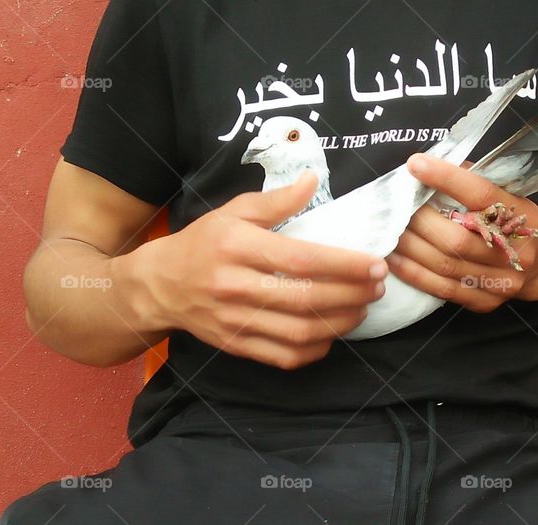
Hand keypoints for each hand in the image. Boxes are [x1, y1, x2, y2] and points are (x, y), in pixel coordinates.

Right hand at [128, 173, 387, 369]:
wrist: (158, 286)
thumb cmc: (204, 242)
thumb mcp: (234, 211)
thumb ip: (277, 200)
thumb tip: (313, 180)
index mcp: (237, 246)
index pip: (301, 260)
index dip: (344, 265)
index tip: (375, 264)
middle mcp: (234, 286)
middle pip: (305, 299)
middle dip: (352, 295)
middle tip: (378, 287)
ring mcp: (234, 320)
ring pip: (299, 332)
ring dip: (340, 324)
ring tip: (363, 308)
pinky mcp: (235, 345)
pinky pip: (283, 356)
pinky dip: (314, 350)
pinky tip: (332, 334)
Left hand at [387, 153, 537, 312]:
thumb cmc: (512, 222)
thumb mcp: (507, 196)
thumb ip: (474, 183)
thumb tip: (431, 167)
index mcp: (520, 216)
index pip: (481, 195)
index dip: (447, 179)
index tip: (416, 165)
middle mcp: (514, 251)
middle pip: (457, 238)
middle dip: (419, 221)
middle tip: (396, 209)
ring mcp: (501, 281)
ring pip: (446, 264)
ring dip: (410, 248)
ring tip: (390, 233)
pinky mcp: (486, 301)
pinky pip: (442, 289)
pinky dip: (414, 273)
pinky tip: (395, 260)